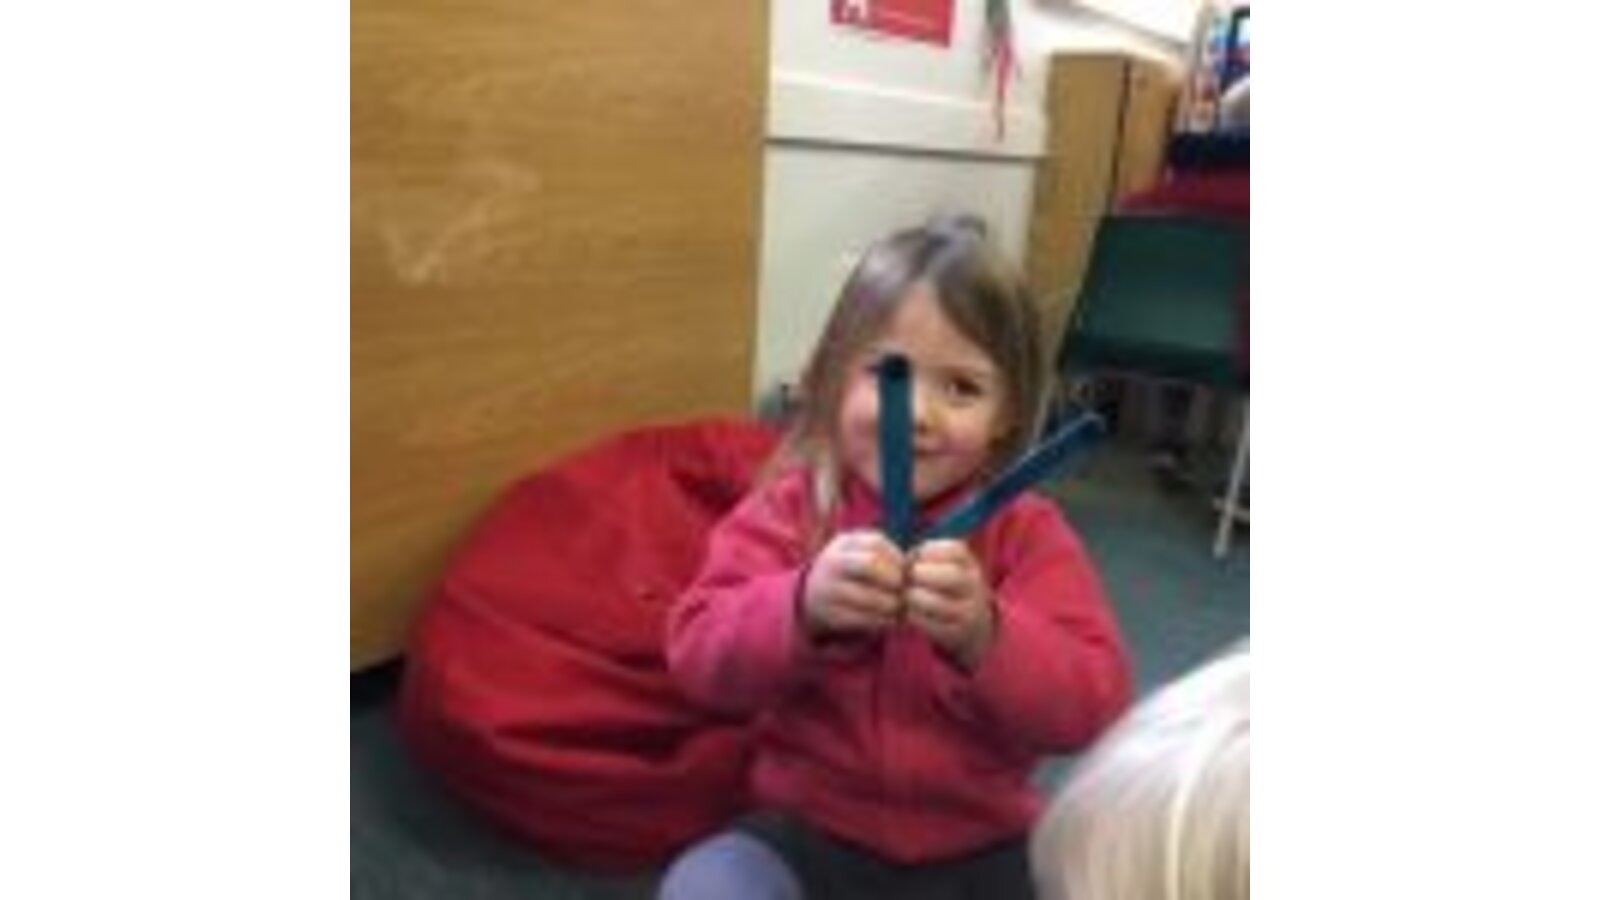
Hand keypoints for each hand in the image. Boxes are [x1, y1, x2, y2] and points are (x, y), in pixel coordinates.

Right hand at [800, 530, 905, 638]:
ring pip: (868, 597)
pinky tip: (892, 620)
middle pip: (869, 565)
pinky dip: (882, 621)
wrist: (813, 595)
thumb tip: (913, 569)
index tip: (906, 570)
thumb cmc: (850, 571)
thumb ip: (883, 556)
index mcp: (843, 544)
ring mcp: (829, 589)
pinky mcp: (830, 614)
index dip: (896, 557)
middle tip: (903, 589)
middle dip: (893, 578)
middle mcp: (832, 564)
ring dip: (892, 604)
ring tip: (901, 607)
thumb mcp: (858, 553)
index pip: (875, 543)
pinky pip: (862, 619)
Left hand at [903, 539, 995, 669]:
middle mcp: (973, 587)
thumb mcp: (944, 566)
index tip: (916, 557)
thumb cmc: (947, 586)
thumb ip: (923, 556)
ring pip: (939, 603)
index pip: (955, 550)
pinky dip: (915, 617)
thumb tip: (904, 561)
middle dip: (923, 574)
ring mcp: (968, 612)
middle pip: (953, 576)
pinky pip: (931, 625)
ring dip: (915, 598)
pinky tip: (909, 612)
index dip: (929, 551)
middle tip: (909, 577)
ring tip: (907, 595)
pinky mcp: (956, 633)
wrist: (974, 625)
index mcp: (969, 565)